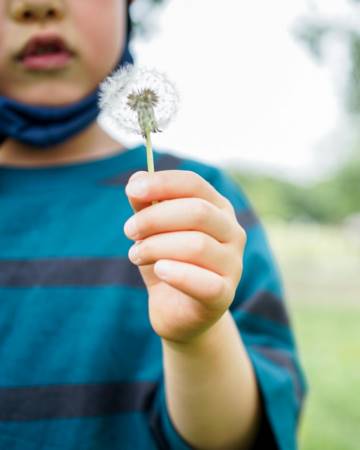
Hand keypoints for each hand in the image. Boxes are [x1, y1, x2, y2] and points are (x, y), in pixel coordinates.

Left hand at [123, 170, 246, 343]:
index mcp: (217, 209)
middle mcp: (232, 232)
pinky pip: (204, 282)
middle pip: (197, 212)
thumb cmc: (167, 262)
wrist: (177, 311)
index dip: (162, 183)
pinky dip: (177, 274)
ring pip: (196, 245)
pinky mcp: (224, 295)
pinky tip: (159, 270)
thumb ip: (146, 205)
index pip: (194, 184)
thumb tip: (136, 179)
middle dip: (154, 218)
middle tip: (129, 230)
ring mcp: (233, 264)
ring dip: (156, 247)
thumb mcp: (152, 231)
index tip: (131, 190)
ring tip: (136, 255)